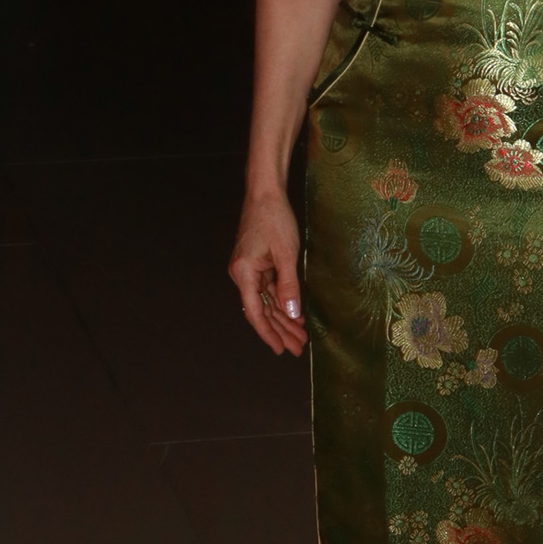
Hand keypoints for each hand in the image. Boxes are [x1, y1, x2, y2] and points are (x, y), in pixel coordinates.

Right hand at [229, 192, 307, 356]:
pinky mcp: (257, 265)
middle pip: (261, 311)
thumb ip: (289, 286)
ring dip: (283, 318)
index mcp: (244, 274)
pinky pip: (269, 290)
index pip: (255, 312)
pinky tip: (295, 315)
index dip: (268, 333)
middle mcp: (242, 275)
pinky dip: (282, 302)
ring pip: (266, 302)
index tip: (279, 349)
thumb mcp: (286, 254)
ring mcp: (250, 271)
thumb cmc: (274, 219)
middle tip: (297, 348)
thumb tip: (292, 314)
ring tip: (300, 336)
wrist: (265, 194)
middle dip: (280, 330)